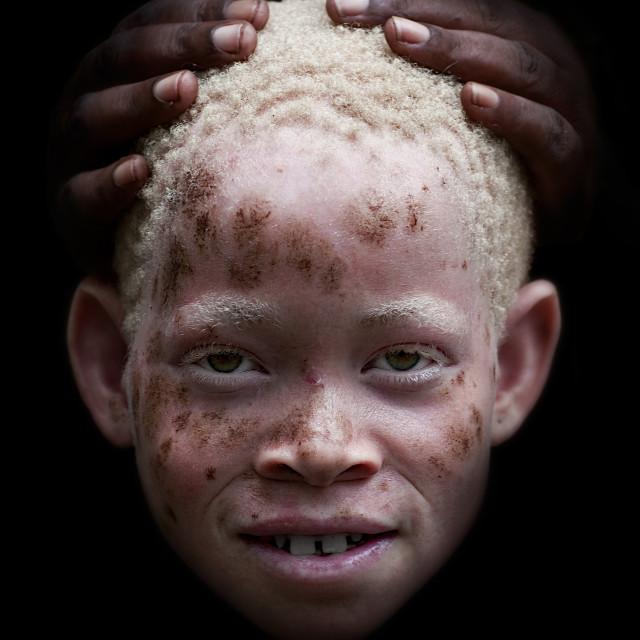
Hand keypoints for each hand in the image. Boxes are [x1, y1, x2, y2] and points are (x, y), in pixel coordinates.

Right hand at [48, 0, 270, 272]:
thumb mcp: (184, 124)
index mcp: (111, 75)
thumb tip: (266, 35)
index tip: (260, 14)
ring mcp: (70, 158)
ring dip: (141, 100)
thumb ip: (209, 86)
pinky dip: (110, 182)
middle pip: (121, 59)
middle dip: (182, 45)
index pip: (147, 26)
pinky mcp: (70, 211)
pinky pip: (84, 196)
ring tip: (188, 88)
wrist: (118, 244)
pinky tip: (142, 170)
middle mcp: (84, 103)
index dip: (199, 13)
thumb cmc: (165, 173)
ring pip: (92, 119)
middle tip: (242, 42)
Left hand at [326, 0, 597, 243]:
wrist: (547, 223)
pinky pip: (546, 132)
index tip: (337, 5)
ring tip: (400, 39)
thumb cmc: (490, 168)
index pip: (463, 9)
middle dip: (422, 14)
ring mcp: (568, 111)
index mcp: (519, 45)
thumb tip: (356, 62)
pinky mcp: (572, 164)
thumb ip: (425, 86)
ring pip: (520, 66)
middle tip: (356, 13)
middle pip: (488, 24)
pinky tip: (469, 100)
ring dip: (458, 50)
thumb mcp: (455, 120)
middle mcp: (549, 65)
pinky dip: (510, 113)